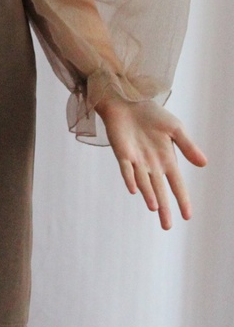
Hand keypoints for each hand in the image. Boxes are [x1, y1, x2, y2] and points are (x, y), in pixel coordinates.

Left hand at [96, 96, 206, 228]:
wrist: (128, 99)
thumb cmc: (152, 114)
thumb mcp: (175, 129)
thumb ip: (188, 146)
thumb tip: (204, 164)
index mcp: (167, 159)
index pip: (177, 184)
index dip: (182, 199)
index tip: (187, 216)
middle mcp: (152, 164)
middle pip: (159, 190)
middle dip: (164, 208)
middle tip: (167, 227)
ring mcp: (136, 160)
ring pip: (143, 183)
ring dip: (149, 195)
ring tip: (156, 209)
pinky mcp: (122, 152)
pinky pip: (126, 169)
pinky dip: (130, 178)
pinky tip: (134, 189)